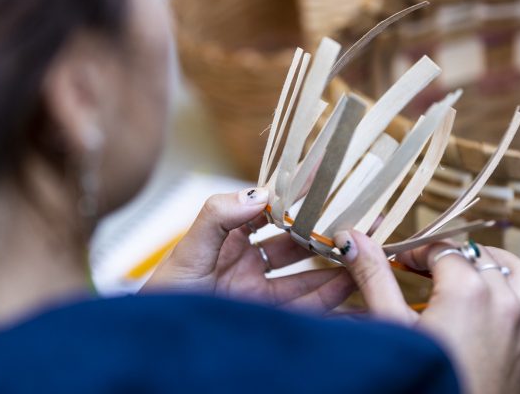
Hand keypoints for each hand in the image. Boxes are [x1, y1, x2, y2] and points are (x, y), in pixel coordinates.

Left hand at [144, 187, 354, 312]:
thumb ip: (218, 217)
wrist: (154, 343)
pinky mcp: (266, 318)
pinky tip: (352, 287)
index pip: (268, 207)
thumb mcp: (187, 251)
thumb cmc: (163, 297)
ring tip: (364, 252)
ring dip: (334, 265)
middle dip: (324, 230)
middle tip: (357, 217)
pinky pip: (304, 308)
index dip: (295, 192)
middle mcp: (246, 260)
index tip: (325, 176)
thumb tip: (259, 193)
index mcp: (227, 236)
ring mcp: (258, 291)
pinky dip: (330, 299)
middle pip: (294, 241)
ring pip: (305, 275)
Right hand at [334, 229, 519, 393]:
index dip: (417, 251)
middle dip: (449, 256)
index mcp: (468, 292)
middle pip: (478, 255)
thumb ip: (374, 276)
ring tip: (463, 274)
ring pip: (518, 272)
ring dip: (491, 265)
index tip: (399, 262)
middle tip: (421, 269)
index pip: (442, 249)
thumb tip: (354, 240)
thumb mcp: (391, 325)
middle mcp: (504, 302)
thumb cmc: (424, 382)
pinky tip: (496, 307)